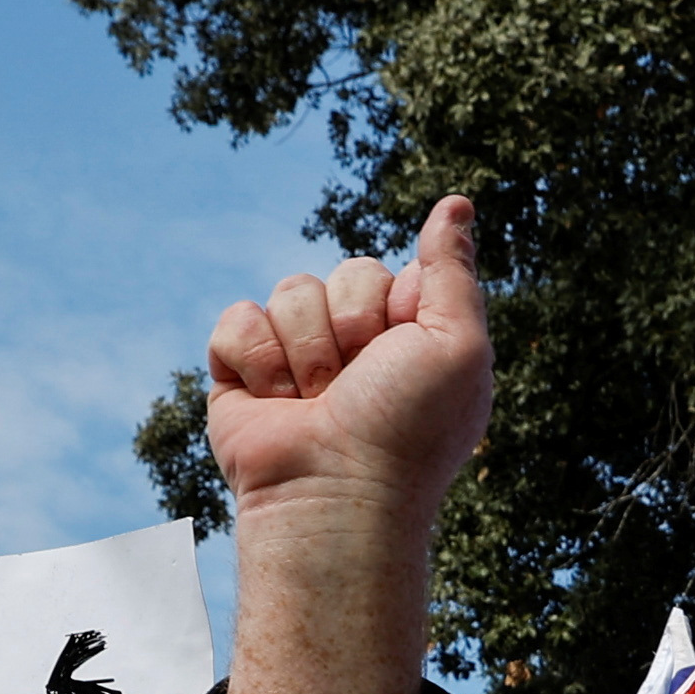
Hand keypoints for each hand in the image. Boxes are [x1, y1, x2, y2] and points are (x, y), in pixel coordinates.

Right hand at [207, 202, 493, 693]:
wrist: (336, 493)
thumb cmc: (410, 429)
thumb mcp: (458, 343)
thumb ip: (452, 269)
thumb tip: (456, 200)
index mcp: (407, 338)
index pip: (394, 272)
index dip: (397, 306)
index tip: (403, 352)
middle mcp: (354, 346)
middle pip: (342, 273)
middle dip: (352, 325)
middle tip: (359, 384)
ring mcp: (295, 358)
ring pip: (289, 291)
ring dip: (307, 351)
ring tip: (319, 404)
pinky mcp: (241, 373)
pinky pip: (236, 319)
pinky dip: (256, 361)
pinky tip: (275, 403)